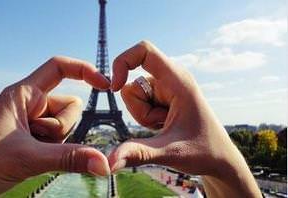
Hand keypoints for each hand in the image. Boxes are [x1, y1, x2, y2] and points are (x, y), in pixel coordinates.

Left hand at [0, 57, 110, 196]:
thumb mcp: (27, 157)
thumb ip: (69, 159)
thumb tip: (104, 163)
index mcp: (24, 94)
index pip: (59, 67)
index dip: (84, 71)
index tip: (105, 85)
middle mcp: (30, 105)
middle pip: (70, 106)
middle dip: (61, 127)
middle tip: (35, 140)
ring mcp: (33, 123)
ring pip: (66, 126)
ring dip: (56, 143)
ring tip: (29, 151)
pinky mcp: (34, 140)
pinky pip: (59, 142)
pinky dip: (53, 152)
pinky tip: (31, 159)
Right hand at [108, 41, 261, 197]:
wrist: (219, 159)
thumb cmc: (204, 152)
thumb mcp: (169, 153)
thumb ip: (138, 154)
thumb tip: (108, 163)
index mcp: (178, 80)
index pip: (144, 50)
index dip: (123, 61)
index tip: (114, 87)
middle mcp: (171, 79)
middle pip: (132, 83)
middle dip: (138, 109)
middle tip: (162, 124)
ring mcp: (166, 89)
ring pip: (134, 96)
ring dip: (143, 115)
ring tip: (165, 125)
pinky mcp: (163, 98)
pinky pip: (140, 103)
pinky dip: (145, 118)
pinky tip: (164, 126)